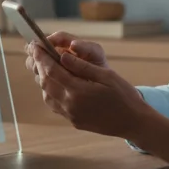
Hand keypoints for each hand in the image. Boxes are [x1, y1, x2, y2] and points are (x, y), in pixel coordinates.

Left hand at [26, 39, 148, 138]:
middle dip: (39, 65)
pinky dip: (49, 92)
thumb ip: (82, 66)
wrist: (133, 122)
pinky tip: (54, 83)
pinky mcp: (73, 120)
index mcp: (79, 91)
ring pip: (47, 95)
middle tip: (36, 52)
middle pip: (46, 82)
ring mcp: (71, 115)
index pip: (52, 70)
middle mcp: (71, 104)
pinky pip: (54, 105)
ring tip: (44, 65)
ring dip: (43, 79)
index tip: (35, 45)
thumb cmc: (124, 96)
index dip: (41, 56)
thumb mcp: (107, 76)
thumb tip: (62, 56)